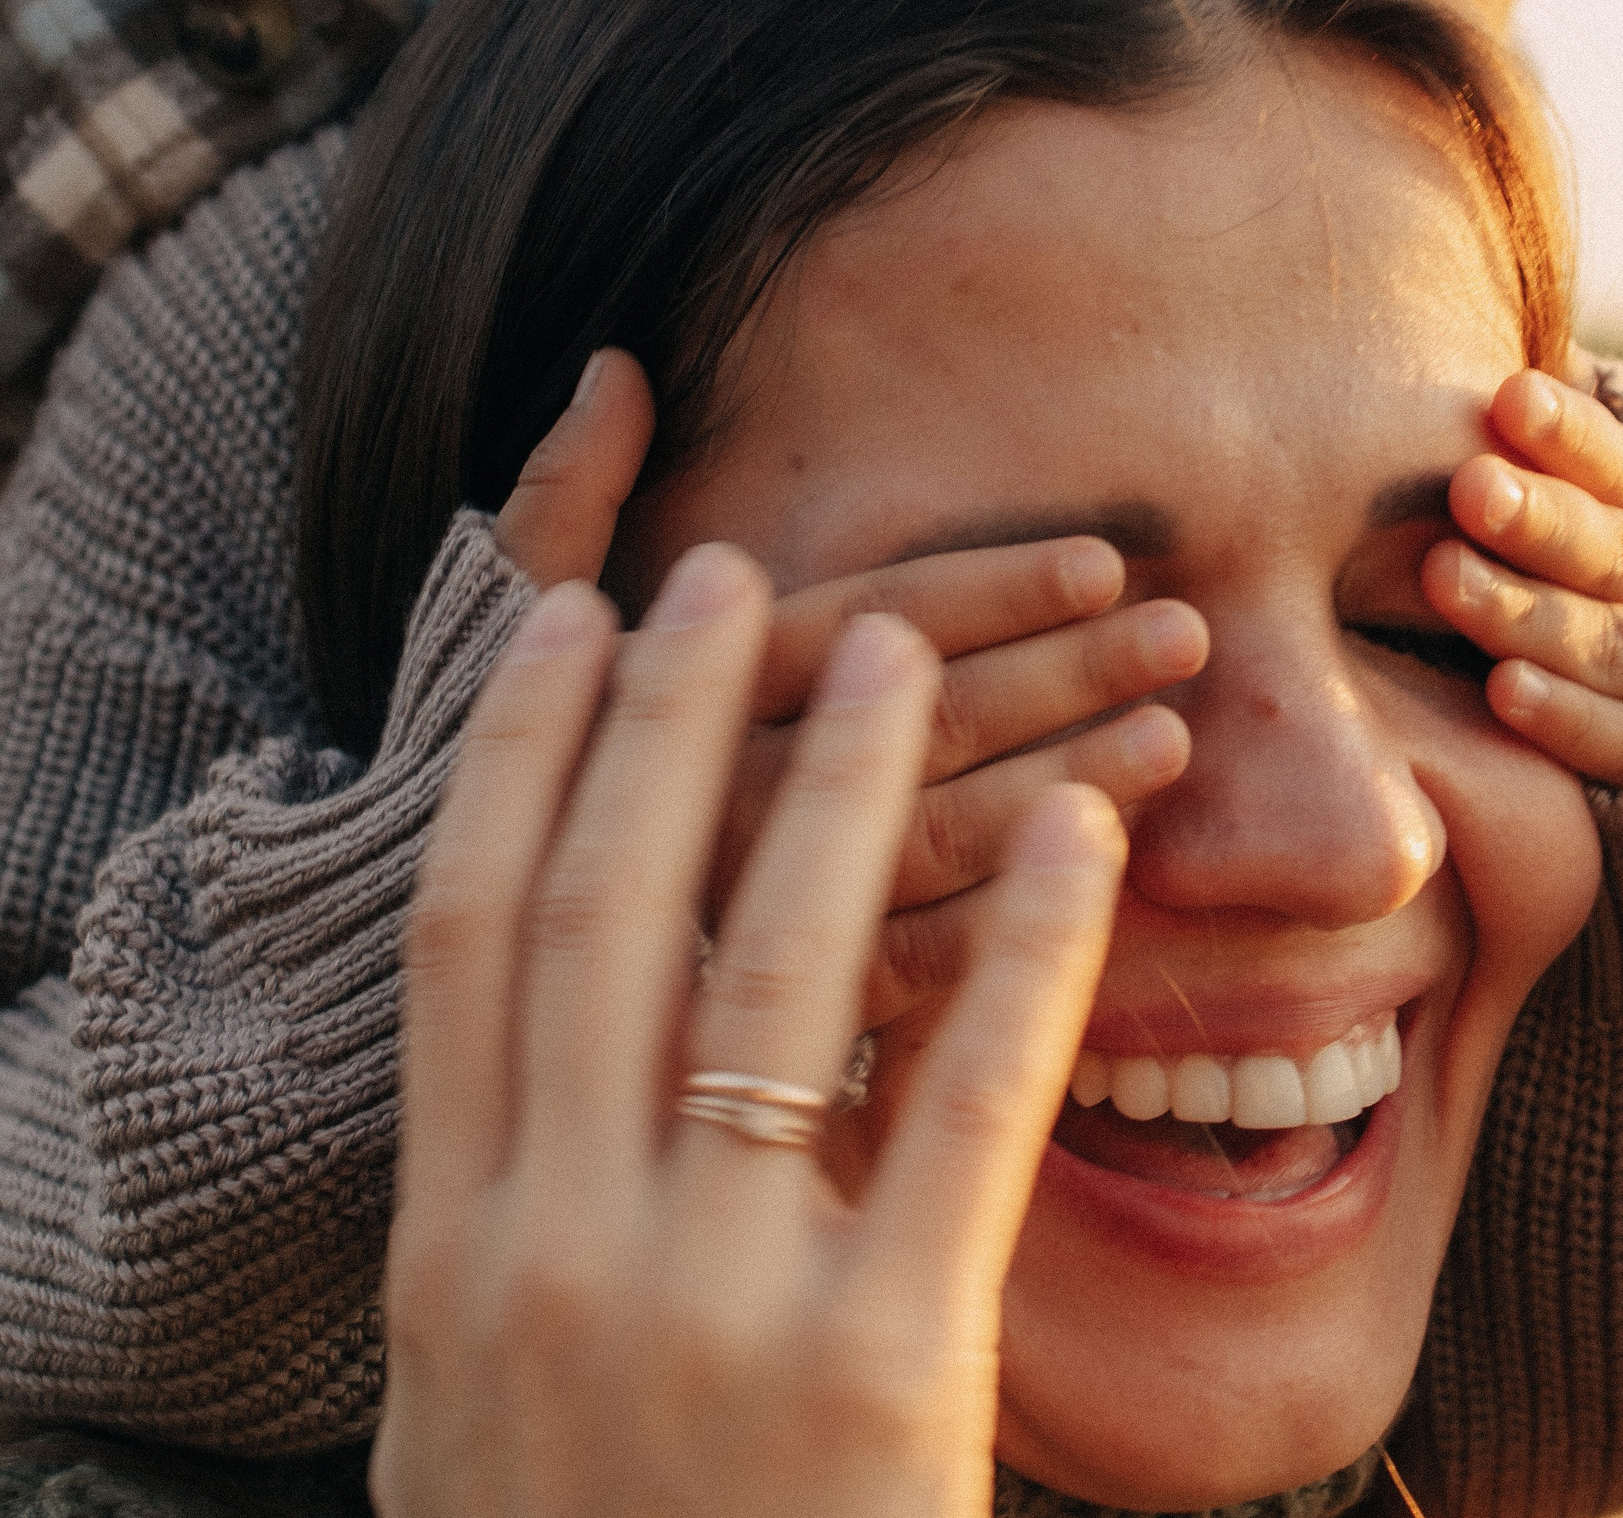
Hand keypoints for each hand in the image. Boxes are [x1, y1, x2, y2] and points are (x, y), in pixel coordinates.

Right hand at [371, 547, 1124, 1517]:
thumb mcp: (464, 1454)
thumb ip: (485, 1281)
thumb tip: (513, 1152)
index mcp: (451, 1258)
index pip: (473, 940)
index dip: (525, 759)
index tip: (578, 627)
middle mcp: (560, 1245)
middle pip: (608, 902)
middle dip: (677, 714)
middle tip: (752, 572)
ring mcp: (715, 1301)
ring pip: (775, 962)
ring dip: (849, 778)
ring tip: (908, 642)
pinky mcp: (884, 1372)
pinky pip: (962, 1100)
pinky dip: (1027, 945)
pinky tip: (1091, 833)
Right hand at [498, 349, 1197, 1023]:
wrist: (437, 1006)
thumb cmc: (479, 809)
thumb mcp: (490, 648)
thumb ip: (555, 513)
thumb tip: (618, 372)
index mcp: (658, 701)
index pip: (850, 625)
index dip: (984, 591)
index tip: (1104, 565)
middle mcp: (707, 811)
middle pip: (909, 727)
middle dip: (1056, 677)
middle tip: (1184, 638)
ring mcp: (742, 931)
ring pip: (927, 848)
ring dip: (1059, 789)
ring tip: (1170, 743)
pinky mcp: (767, 1039)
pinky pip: (909, 978)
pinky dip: (1009, 928)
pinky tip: (1099, 877)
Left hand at [1423, 356, 1622, 787]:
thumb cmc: (1592, 600)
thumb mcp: (1589, 517)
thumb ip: (1554, 455)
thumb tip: (1511, 348)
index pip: (1621, 467)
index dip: (1569, 434)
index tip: (1507, 396)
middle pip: (1611, 551)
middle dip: (1540, 519)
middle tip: (1467, 485)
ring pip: (1607, 643)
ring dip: (1525, 611)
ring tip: (1443, 577)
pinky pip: (1617, 745)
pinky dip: (1564, 718)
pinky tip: (1500, 691)